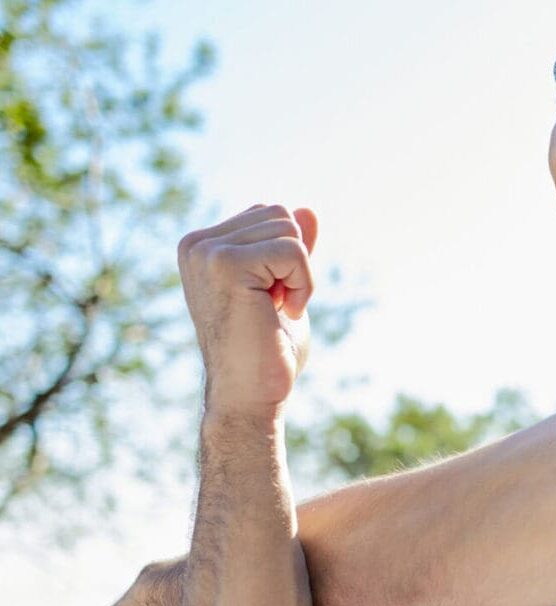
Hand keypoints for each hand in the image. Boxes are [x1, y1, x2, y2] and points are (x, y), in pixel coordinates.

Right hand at [178, 203, 319, 415]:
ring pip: (289, 229)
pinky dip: (303, 285)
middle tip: (275, 306)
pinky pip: (293, 251)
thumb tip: (308, 210)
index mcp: (203, 245)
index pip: (271, 215)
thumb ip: (290, 249)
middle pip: (281, 215)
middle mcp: (197, 243)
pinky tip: (284, 313)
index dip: (288, 257)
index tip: (271, 298)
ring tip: (276, 310)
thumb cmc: (267, 349)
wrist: (250, 395)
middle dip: (296, 263)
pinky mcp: (224, 264)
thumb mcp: (284, 288)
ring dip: (300, 275)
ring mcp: (206, 252)